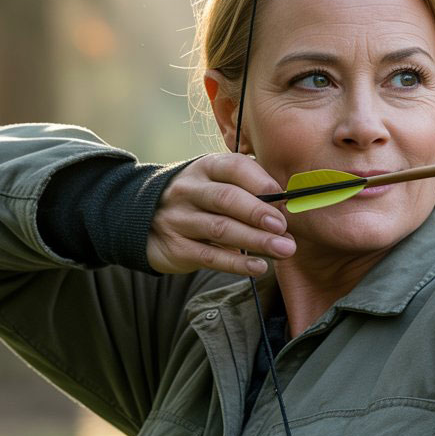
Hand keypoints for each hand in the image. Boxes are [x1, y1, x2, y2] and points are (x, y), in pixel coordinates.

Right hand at [147, 154, 296, 275]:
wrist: (145, 219)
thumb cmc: (200, 200)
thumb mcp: (217, 184)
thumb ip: (250, 192)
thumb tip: (289, 212)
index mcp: (207, 168)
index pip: (234, 167)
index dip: (260, 181)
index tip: (284, 197)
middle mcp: (190, 190)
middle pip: (226, 198)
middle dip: (258, 213)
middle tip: (283, 227)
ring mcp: (180, 218)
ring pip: (220, 228)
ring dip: (255, 240)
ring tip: (283, 249)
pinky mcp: (177, 247)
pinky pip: (210, 256)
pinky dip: (237, 263)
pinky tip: (259, 267)